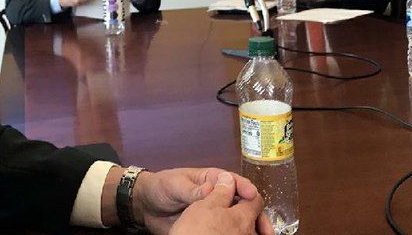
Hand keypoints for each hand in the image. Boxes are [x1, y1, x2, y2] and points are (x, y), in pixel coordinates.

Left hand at [132, 168, 271, 234]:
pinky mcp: (210, 227)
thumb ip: (193, 189)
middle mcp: (217, 195)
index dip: (245, 188)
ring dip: (250, 227)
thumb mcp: (175, 185)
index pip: (233, 181)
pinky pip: (226, 231)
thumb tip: (212, 189)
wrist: (146, 206)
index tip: (254, 196)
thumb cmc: (161, 187)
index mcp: (211, 180)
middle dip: (256, 213)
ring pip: (238, 219)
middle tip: (265, 226)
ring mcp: (215, 212)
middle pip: (242, 203)